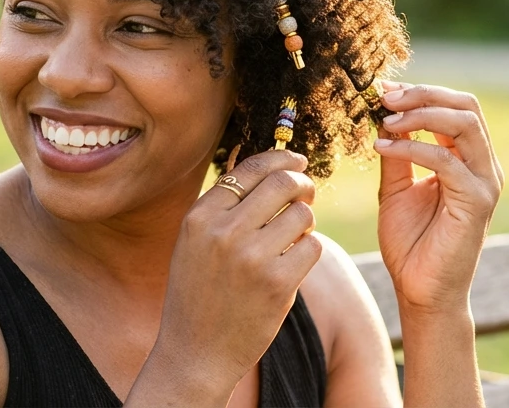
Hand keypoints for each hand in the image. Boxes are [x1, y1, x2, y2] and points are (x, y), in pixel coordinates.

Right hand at [137, 150, 320, 404]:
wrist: (196, 351)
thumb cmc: (199, 290)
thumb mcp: (196, 241)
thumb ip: (225, 203)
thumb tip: (264, 161)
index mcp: (200, 216)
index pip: (251, 168)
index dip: (280, 158)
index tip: (296, 160)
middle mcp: (223, 232)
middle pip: (283, 183)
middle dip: (302, 183)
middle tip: (306, 192)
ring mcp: (251, 257)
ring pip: (302, 214)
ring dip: (305, 222)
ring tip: (292, 237)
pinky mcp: (277, 283)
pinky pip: (312, 246)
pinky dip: (308, 250)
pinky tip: (292, 262)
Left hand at [373, 82, 501, 313]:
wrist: (420, 291)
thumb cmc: (411, 243)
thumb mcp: (396, 187)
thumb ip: (397, 152)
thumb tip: (386, 114)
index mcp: (468, 160)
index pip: (455, 107)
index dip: (421, 93)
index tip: (383, 89)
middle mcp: (483, 166)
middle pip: (466, 106)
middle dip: (424, 94)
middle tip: (386, 96)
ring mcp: (485, 183)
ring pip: (464, 124)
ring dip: (421, 114)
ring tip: (386, 118)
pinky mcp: (478, 202)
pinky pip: (448, 161)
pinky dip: (414, 147)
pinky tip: (384, 146)